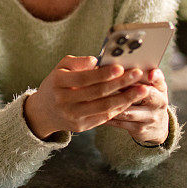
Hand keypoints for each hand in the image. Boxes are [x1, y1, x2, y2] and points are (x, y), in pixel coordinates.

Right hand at [23, 55, 146, 139]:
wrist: (44, 112)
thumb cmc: (57, 83)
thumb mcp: (61, 68)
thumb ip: (77, 62)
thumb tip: (95, 60)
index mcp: (58, 82)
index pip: (84, 78)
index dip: (103, 74)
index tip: (121, 67)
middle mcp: (64, 101)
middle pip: (97, 93)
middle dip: (120, 83)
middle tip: (138, 75)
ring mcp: (73, 116)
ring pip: (104, 107)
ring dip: (125, 98)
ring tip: (142, 90)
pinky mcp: (81, 127)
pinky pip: (104, 117)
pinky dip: (119, 108)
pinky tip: (131, 99)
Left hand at [105, 68, 169, 145]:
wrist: (157, 126)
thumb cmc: (150, 99)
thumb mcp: (154, 87)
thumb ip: (146, 75)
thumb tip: (132, 64)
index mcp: (161, 89)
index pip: (159, 80)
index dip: (154, 76)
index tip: (147, 73)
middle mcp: (159, 104)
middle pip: (145, 94)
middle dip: (129, 88)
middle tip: (113, 81)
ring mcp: (149, 118)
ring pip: (128, 110)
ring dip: (112, 103)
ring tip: (98, 95)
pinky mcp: (139, 129)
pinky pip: (121, 122)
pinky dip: (107, 116)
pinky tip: (95, 110)